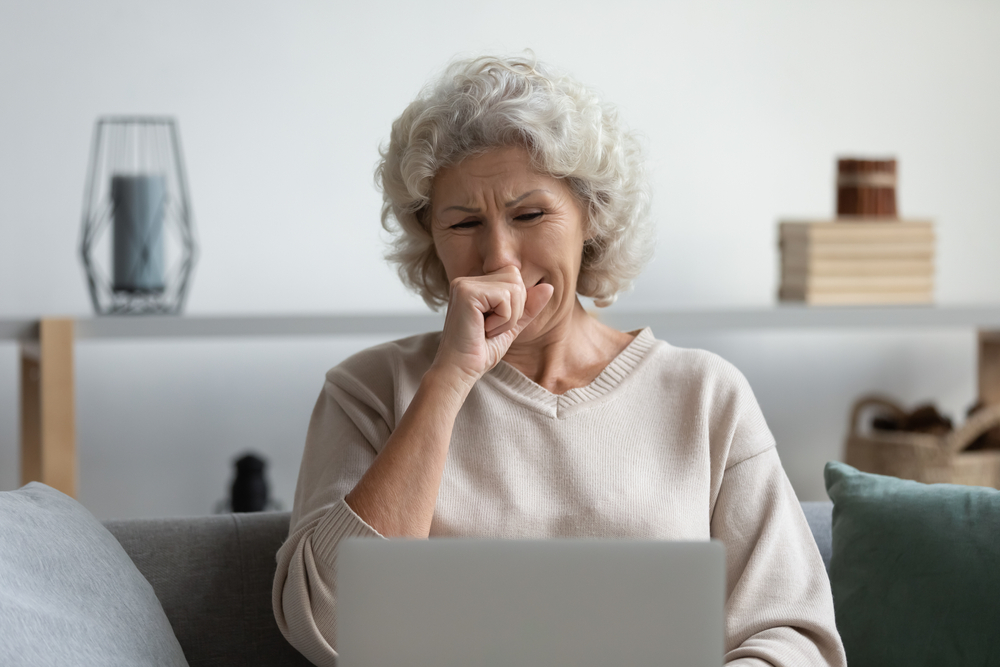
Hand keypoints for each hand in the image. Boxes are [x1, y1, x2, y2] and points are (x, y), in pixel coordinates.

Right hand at [432, 266, 553, 392]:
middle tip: (493, 327)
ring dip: (509, 316)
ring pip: (514, 287)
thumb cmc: (480, 351)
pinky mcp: (466, 292)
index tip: (495, 323)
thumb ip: (529, 307)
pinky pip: (505, 297)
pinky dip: (503, 319)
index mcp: (475, 285)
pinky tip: (484, 329)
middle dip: (515, 308)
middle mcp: (467, 280)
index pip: (514, 277)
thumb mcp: (511, 326)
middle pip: (515, 278)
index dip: (516, 303)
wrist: (460, 371)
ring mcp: (465, 284)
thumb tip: (548, 287)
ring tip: (488, 329)